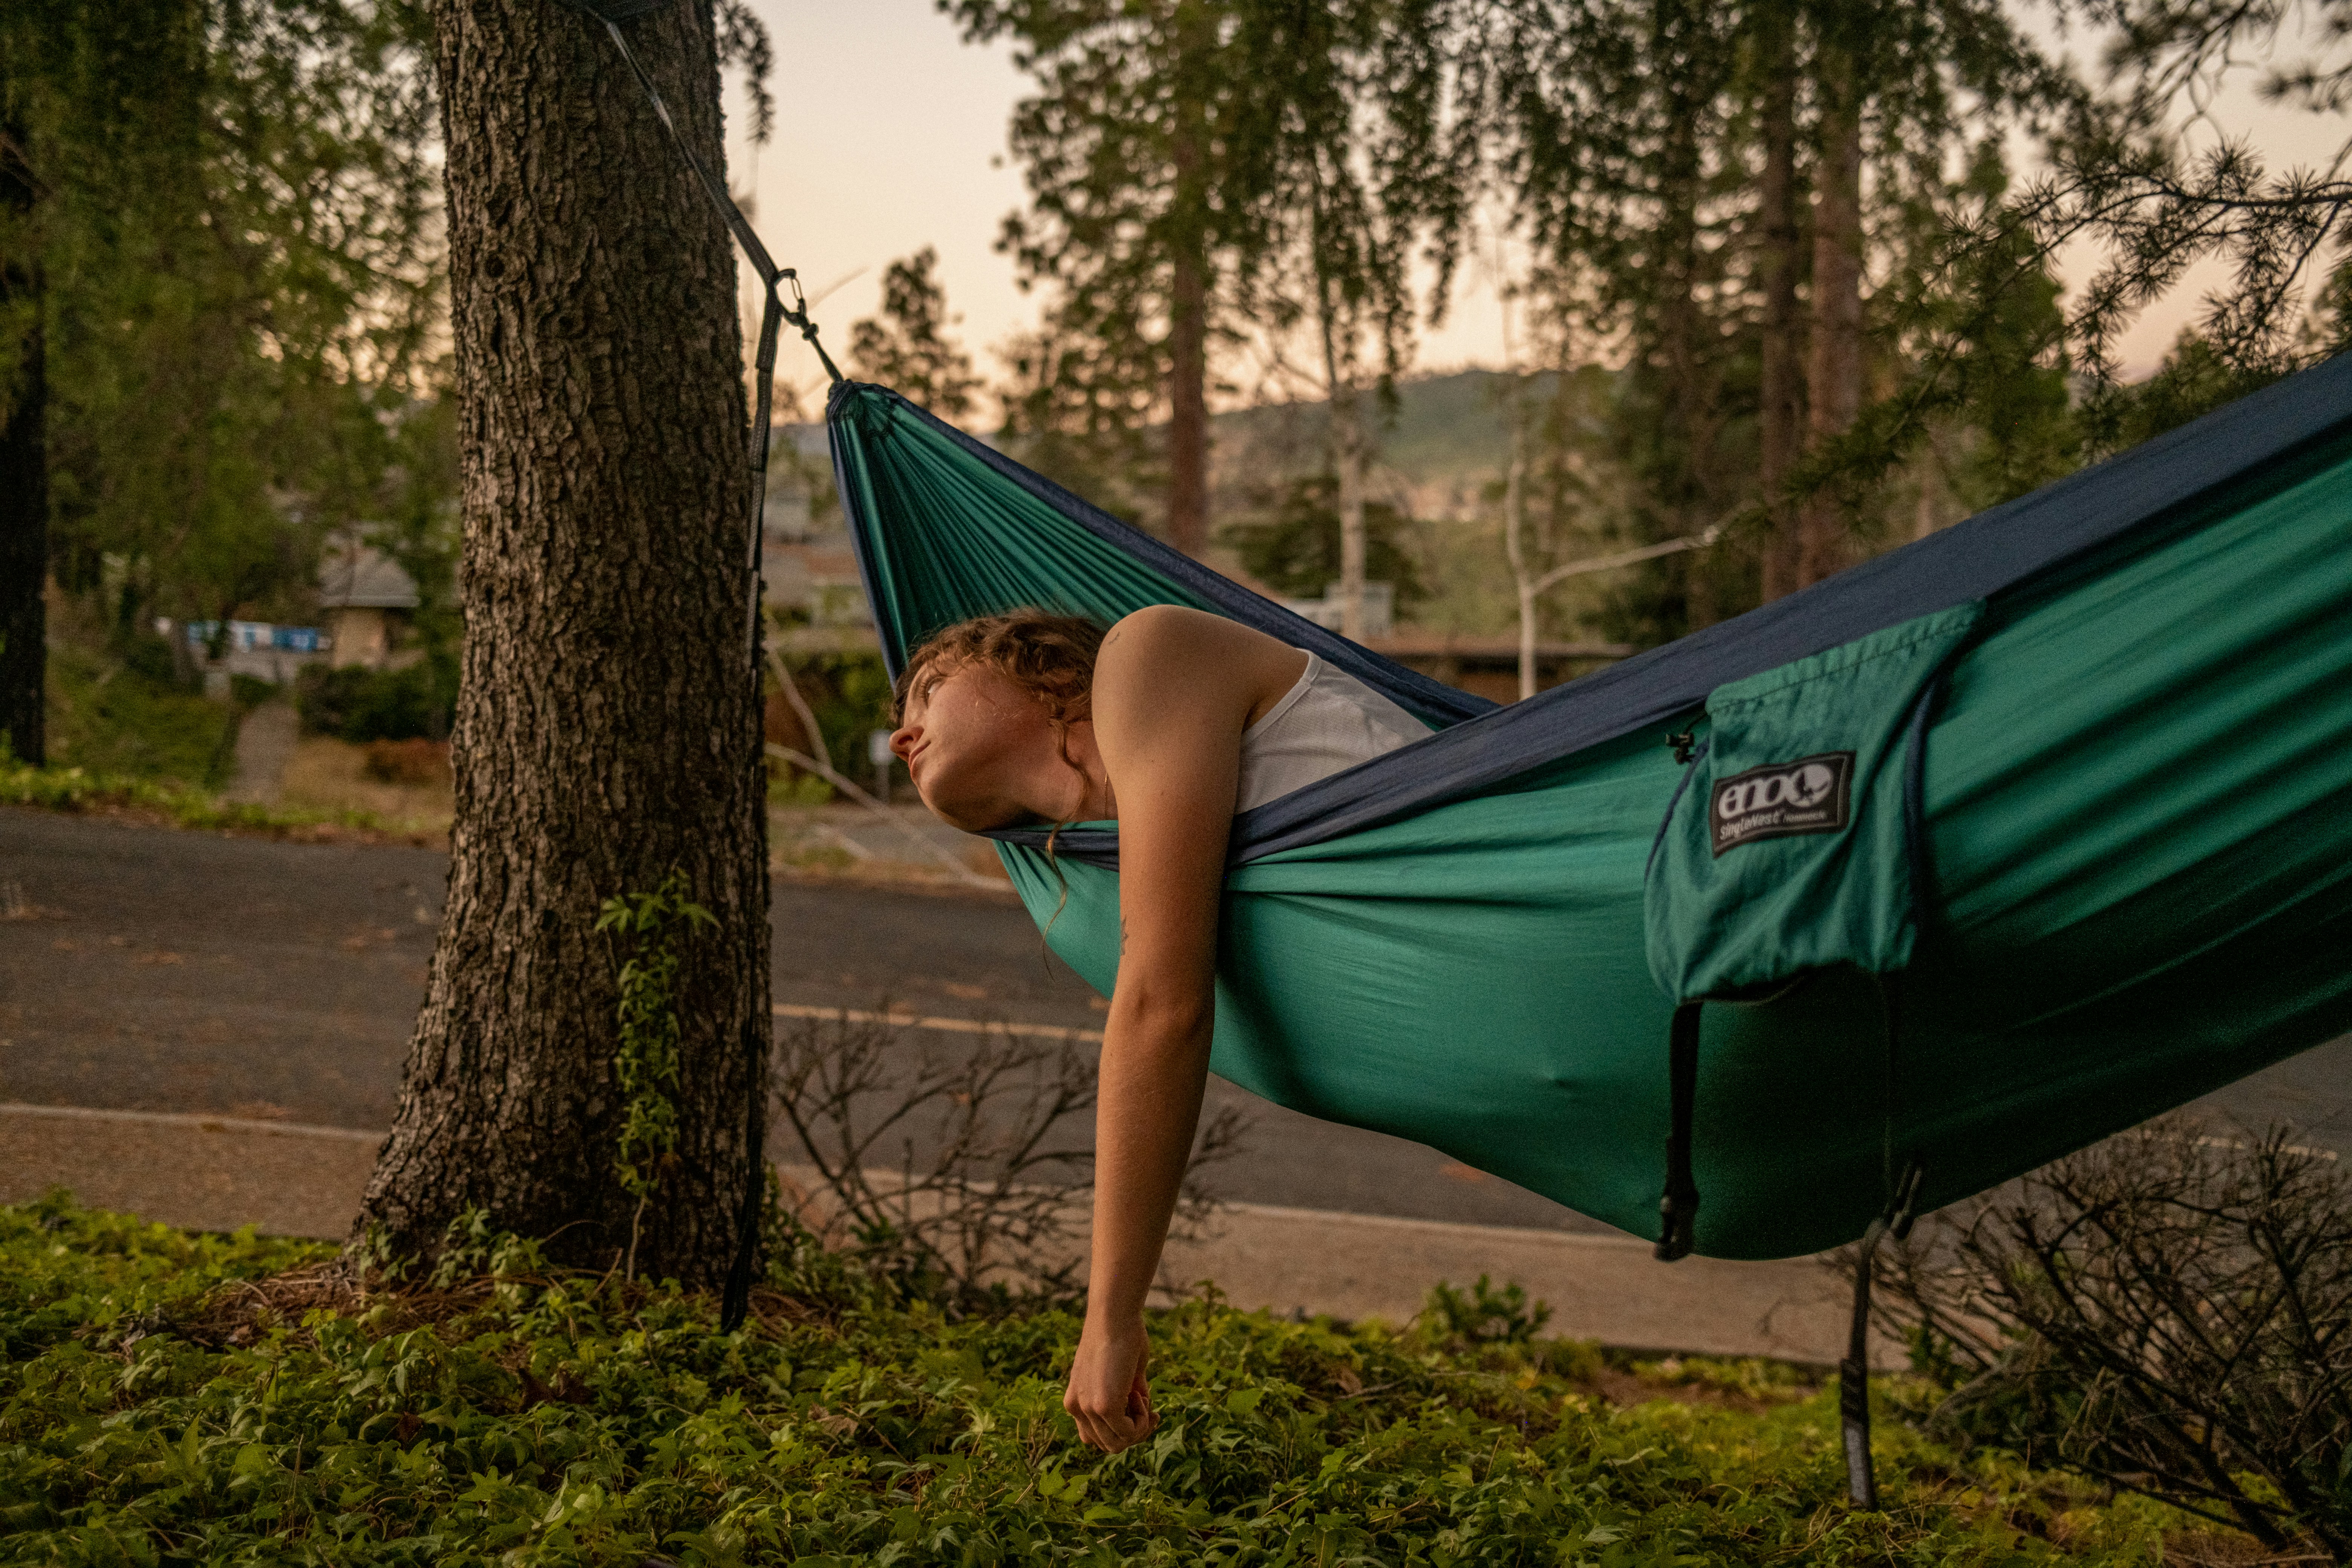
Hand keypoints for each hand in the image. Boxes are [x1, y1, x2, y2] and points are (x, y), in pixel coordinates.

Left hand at [1065, 1312, 1156, 1452]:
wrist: (1114, 1316)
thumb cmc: (1120, 1335)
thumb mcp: (1119, 1373)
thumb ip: (1126, 1395)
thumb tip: (1144, 1413)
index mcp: (1075, 1400)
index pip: (1094, 1437)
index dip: (1120, 1430)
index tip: (1141, 1411)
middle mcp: (1076, 1408)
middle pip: (1107, 1444)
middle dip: (1133, 1433)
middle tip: (1150, 1412)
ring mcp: (1088, 1408)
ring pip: (1117, 1443)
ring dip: (1139, 1427)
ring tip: (1143, 1398)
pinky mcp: (1104, 1406)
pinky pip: (1128, 1432)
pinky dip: (1142, 1421)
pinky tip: (1141, 1395)